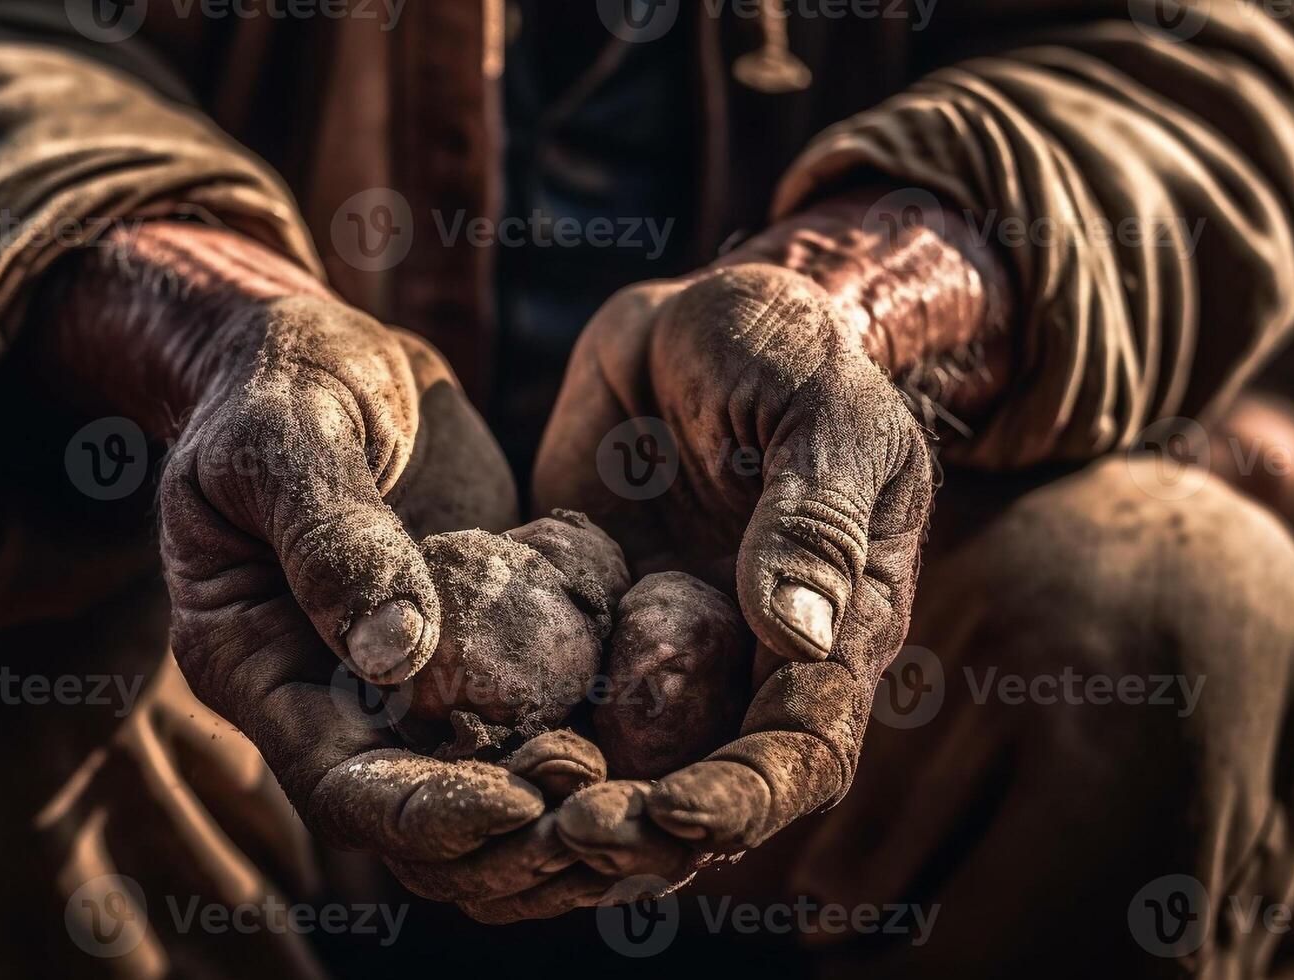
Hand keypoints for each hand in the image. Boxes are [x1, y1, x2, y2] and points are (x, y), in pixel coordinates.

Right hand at [35, 222, 588, 903]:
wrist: (321, 350)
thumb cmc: (281, 377)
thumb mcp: (289, 439)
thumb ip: (334, 538)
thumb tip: (397, 655)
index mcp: (257, 667)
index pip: (340, 785)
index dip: (426, 814)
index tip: (520, 801)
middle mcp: (330, 699)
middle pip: (420, 820)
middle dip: (512, 840)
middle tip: (610, 817)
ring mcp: (408, 681)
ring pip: (487, 785)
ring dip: (563, 809)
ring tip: (651, 799)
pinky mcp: (478, 646)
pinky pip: (536, 709)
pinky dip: (594, 728)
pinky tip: (669, 724)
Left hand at [534, 260, 935, 873]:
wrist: (692, 322)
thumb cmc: (782, 346)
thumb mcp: (818, 407)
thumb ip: (815, 516)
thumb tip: (799, 640)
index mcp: (839, 629)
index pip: (805, 749)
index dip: (745, 795)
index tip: (670, 810)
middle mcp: (756, 668)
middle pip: (713, 791)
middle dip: (647, 830)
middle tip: (564, 836)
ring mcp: (671, 660)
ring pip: (632, 775)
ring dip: (575, 812)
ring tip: (504, 823)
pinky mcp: (593, 638)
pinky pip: (559, 712)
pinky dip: (517, 748)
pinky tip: (454, 761)